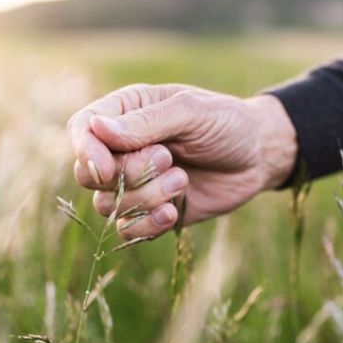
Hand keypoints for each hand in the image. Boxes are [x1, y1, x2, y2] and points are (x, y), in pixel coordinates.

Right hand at [67, 84, 296, 239]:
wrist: (259, 156)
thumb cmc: (227, 123)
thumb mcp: (192, 112)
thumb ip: (147, 122)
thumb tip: (97, 129)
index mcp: (126, 112)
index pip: (82, 129)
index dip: (86, 151)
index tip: (107, 169)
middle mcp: (123, 148)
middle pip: (89, 173)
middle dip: (127, 174)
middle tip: (167, 158)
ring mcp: (135, 182)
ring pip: (108, 205)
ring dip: (144, 198)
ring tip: (182, 181)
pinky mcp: (151, 211)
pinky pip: (128, 229)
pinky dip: (147, 225)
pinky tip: (172, 212)